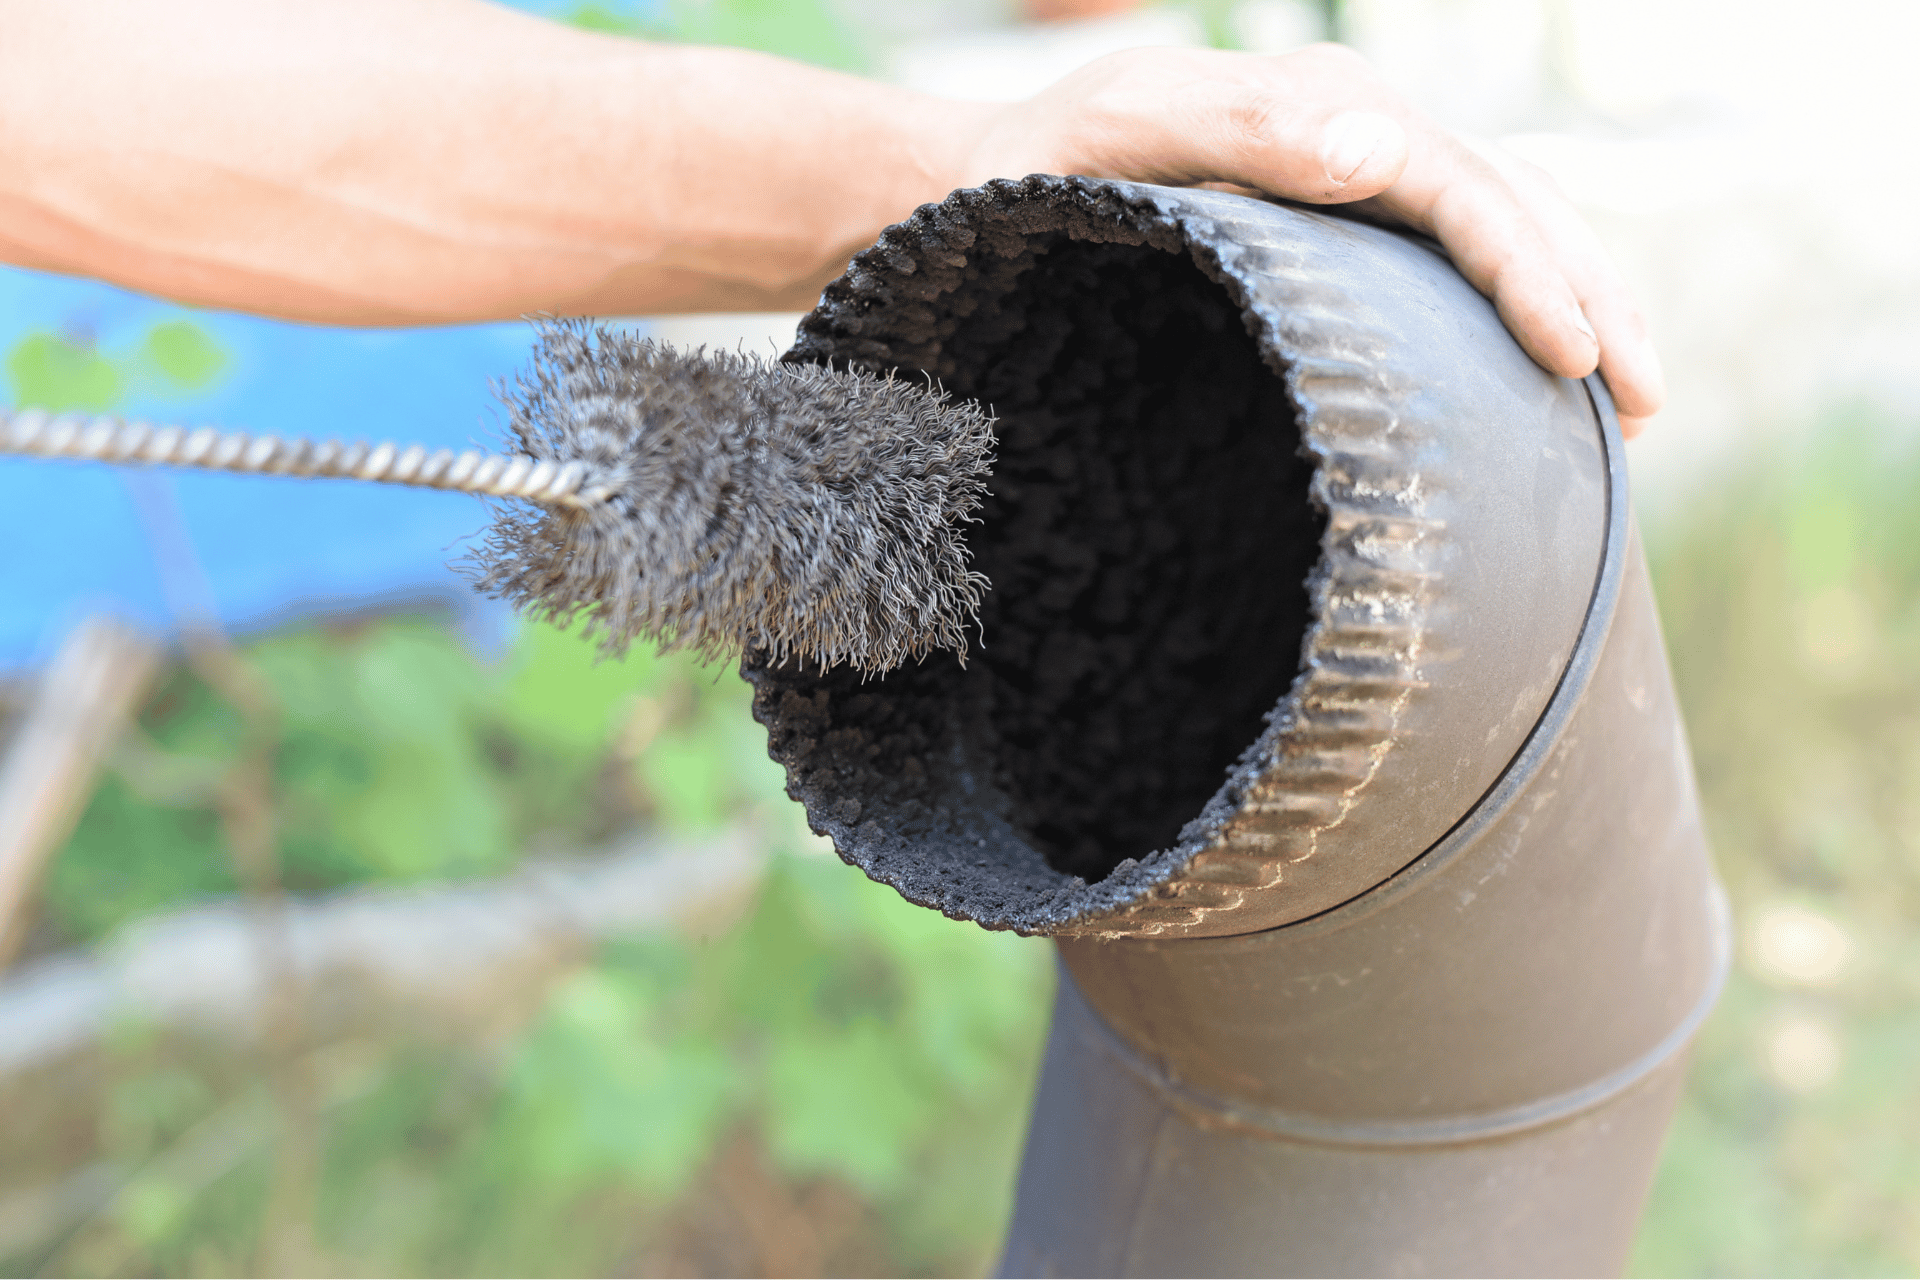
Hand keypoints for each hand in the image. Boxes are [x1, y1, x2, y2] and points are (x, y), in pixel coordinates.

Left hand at [963, 44, 1662, 435]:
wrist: (985, 175)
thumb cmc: (1034, 172)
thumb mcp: (1115, 138)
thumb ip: (1237, 131)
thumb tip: (1382, 148)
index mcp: (1321, 108)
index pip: (1462, 189)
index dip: (1532, 272)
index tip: (1579, 359)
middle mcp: (1355, 131)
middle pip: (1512, 205)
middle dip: (1591, 297)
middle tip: (1648, 404)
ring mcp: (1353, 177)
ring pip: (1499, 229)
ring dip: (1573, 305)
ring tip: (1631, 409)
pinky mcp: (1340, 227)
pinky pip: (1448, 260)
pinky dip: (1507, 312)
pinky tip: (1536, 383)